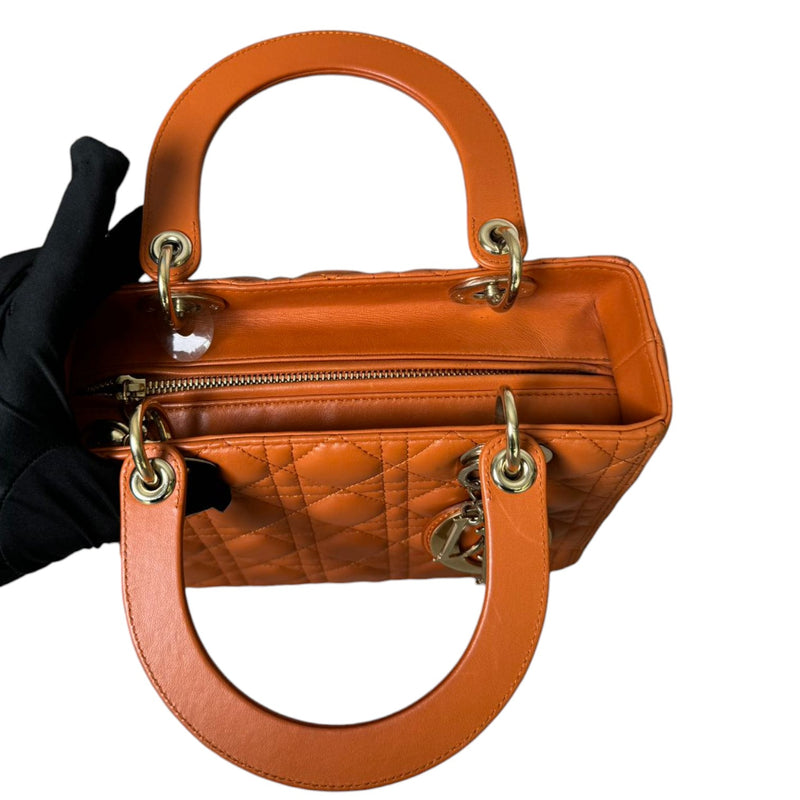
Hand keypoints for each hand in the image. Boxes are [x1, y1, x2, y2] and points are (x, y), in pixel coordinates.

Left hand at [0, 137, 141, 584]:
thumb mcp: (73, 510)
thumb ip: (151, 493)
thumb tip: (216, 486)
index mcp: (16, 354)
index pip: (60, 264)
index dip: (86, 205)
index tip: (106, 156)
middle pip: (39, 266)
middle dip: (86, 243)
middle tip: (137, 242)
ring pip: (10, 286)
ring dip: (55, 272)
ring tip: (101, 281)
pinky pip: (0, 314)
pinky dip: (28, 303)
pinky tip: (53, 329)